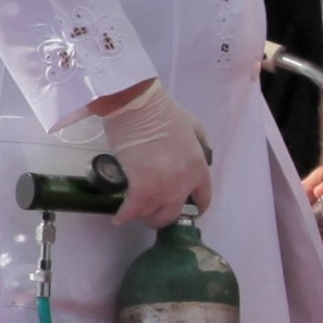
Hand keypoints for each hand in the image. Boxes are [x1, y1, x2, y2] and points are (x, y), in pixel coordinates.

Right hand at [95, 78, 213, 229]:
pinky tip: (119, 217)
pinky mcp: (141, 187)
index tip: (183, 211)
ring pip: (152, 214)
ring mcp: (163, 187)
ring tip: (134, 210)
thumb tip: (197, 159)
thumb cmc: (163, 112)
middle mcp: (183, 183)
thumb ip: (199, 146)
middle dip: (162, 217)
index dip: (193, 208)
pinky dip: (124, 216)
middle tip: (151, 212)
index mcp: (199, 168)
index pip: (203, 199)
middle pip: (174, 214)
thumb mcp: (194, 127)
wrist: (138, 105)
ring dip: (142, 214)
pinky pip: (133, 210)